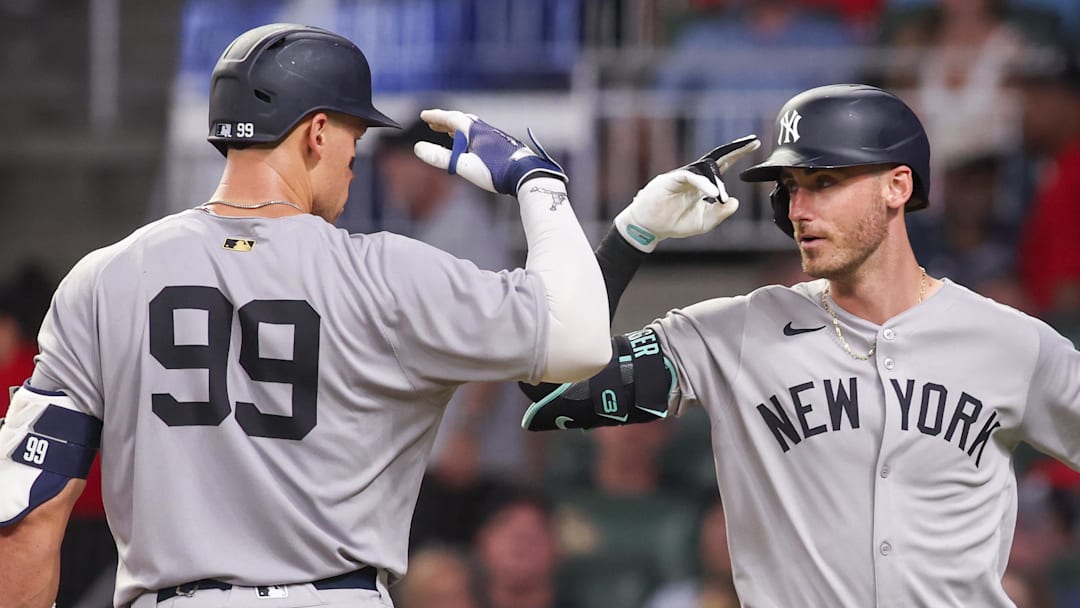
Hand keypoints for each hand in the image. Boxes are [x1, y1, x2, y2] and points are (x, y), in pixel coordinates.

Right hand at [413, 109, 566, 194]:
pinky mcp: (504, 146)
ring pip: (473, 129)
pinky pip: (482, 136)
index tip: (424, 115)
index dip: (436, 116)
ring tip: (450, 133)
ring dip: (458, 129)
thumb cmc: (496, 171)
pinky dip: (470, 137)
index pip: (452, 118)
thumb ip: (441, 158)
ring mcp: (496, 137)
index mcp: (475, 131)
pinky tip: (474, 148)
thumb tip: (418, 148)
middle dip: (446, 122)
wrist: (527, 175)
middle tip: (433, 124)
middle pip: (462, 121)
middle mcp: (486, 130)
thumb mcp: (465, 166)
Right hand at [614, 135, 759, 251]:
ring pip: (705, 169)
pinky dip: (703, 184)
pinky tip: (713, 193)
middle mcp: (694, 176)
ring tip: (721, 195)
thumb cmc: (674, 222)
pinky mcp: (670, 180)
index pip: (724, 164)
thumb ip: (720, 213)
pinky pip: (690, 177)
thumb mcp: (704, 222)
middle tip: (753, 141)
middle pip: (717, 158)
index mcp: (703, 184)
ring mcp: (682, 176)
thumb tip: (735, 201)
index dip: (739, 154)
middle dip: (735, 149)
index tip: (756, 143)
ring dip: (717, 180)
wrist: (650, 228)